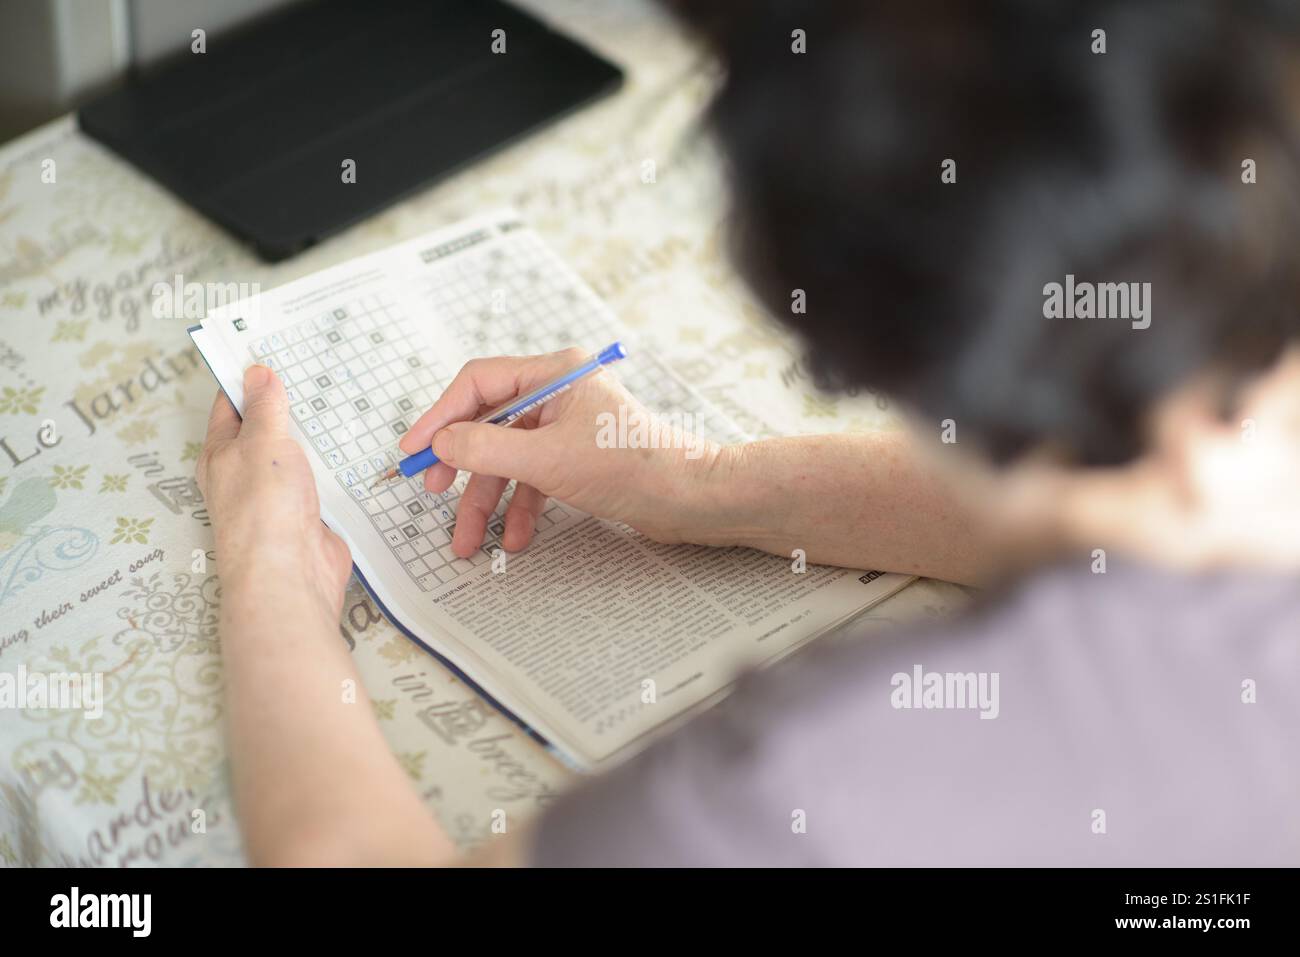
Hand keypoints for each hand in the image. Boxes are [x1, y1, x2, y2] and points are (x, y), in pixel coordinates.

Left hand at [196, 365, 352, 618]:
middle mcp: (247, 473)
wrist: (290, 574)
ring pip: (298, 454)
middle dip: (289, 403)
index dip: (249, 376)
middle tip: (316, 369)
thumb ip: (265, 408)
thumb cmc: (263, 510)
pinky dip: (336, 465)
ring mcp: (279, 494)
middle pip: (268, 428)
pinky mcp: (310, 513)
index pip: (232, 404)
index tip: (271, 349)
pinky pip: (323, 480)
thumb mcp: (262, 443)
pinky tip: (355, 447)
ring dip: (317, 436)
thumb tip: (257, 372)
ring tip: (342, 400)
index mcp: (222, 453)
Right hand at [399, 348, 726, 557]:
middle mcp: (560, 393)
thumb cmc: (632, 466)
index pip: (478, 383)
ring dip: (488, 500)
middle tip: (433, 493)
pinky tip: (514, 538)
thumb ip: (485, 448)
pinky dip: (521, 507)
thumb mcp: (546, 459)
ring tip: (469, 541)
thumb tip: (440, 443)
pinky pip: (535, 477)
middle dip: (461, 466)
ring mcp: (570, 426)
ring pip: (509, 458)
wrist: (690, 499)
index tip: (413, 450)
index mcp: (554, 373)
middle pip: (489, 424)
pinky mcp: (580, 458)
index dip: (439, 416)